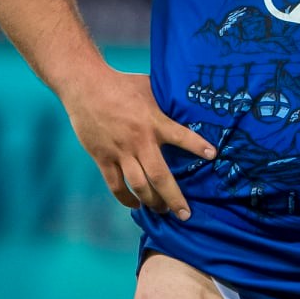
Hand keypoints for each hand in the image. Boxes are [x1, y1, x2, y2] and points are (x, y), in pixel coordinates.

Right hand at [61, 68, 215, 216]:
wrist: (86, 86)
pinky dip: (125, 198)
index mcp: (154, 122)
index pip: (182, 137)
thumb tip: (184, 101)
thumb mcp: (149, 87)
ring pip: (138, 186)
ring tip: (162, 211)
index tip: (213, 156)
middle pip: (159, 177)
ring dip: (152, 202)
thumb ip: (165, 100)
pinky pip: (115, 184)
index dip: (198, 147)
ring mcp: (120, 152)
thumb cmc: (121, 84)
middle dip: (174, 198)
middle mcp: (139, 142)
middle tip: (185, 214)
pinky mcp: (102, 158)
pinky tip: (135, 205)